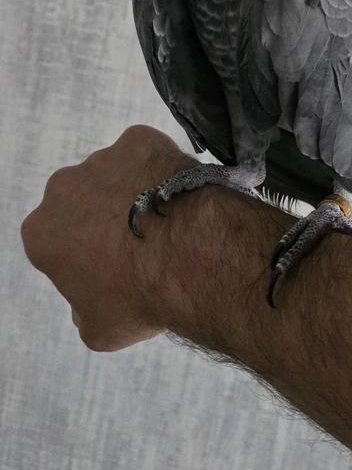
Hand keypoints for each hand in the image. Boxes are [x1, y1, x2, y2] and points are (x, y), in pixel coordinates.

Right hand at [20, 125, 207, 351]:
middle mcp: (62, 190)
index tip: (109, 268)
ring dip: (132, 192)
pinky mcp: (138, 140)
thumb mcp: (100, 329)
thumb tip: (87, 305)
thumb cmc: (141, 298)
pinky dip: (159, 169)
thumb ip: (83, 312)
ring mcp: (101, 160)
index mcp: (41, 233)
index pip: (56, 243)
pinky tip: (179, 194)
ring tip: (166, 221)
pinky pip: (147, 154)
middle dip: (102, 218)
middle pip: (80, 203)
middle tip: (139, 242)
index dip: (82, 256)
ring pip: (114, 176)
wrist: (192, 256)